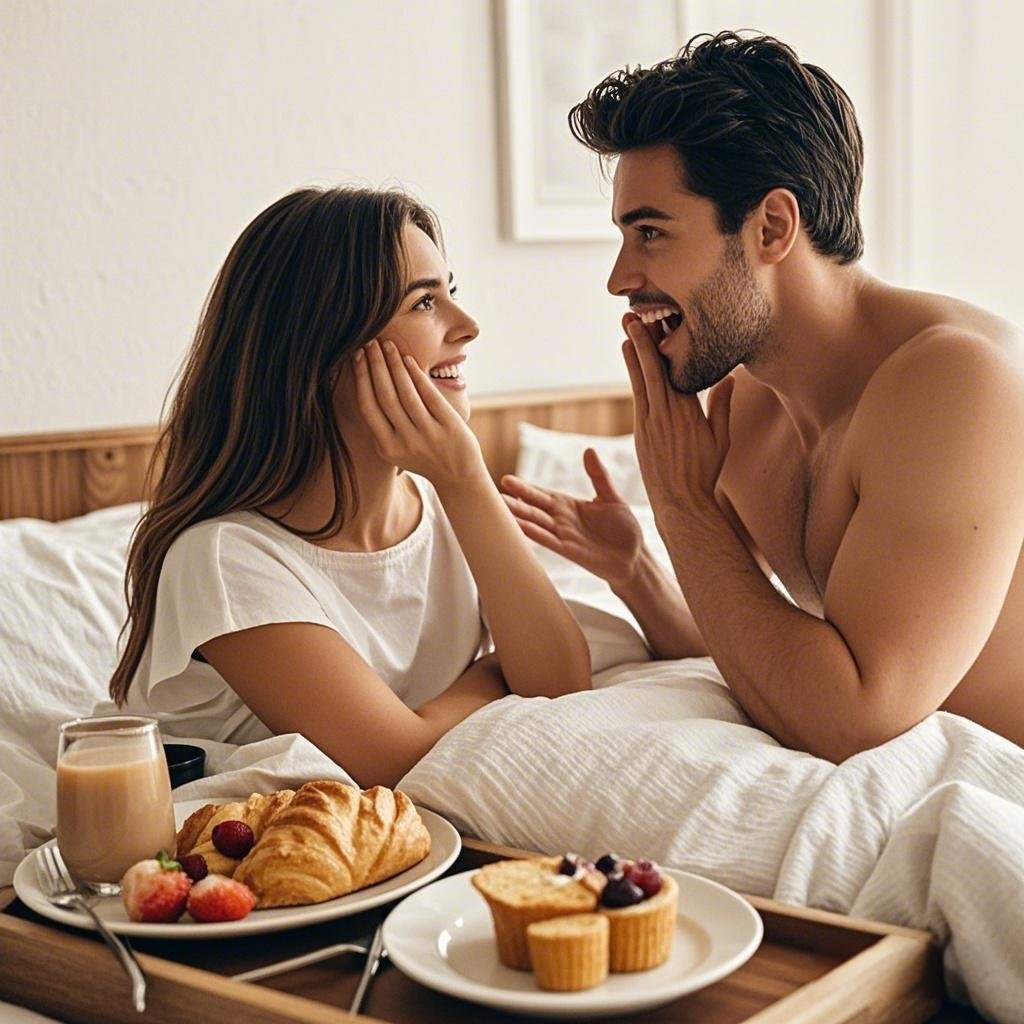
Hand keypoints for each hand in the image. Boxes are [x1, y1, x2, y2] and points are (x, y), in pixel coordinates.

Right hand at [354, 339, 486, 487]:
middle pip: (384, 396)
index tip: (357, 356)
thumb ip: (382, 427)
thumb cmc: (425, 457)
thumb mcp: (397, 450)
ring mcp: (428, 434)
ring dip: (394, 365)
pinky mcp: (448, 426)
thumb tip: (366, 385)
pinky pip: (429, 396)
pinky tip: (408, 359)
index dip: (361, 378)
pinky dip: (417, 375)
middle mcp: (405, 441)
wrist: (459, 477)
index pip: (368, 406)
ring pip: (405, 393)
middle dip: (375, 365)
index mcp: (387, 447)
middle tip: (369, 342)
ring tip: (388, 345)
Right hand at [501, 448, 644, 588]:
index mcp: (568, 506)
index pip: (542, 495)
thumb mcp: (611, 497)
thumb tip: (588, 450)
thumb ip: (598, 476)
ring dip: (519, 516)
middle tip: (494, 490)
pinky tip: (519, 526)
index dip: (525, 488)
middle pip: (534, 507)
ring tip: (499, 507)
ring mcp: (563, 535)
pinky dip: (534, 533)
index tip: (506, 480)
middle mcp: (561, 520)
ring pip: (536, 523)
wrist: (634, 556)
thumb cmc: (623, 528)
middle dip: (516, 499)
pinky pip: (548, 540)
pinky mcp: (569, 550)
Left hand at [622, 313, 732, 512]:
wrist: (680, 503)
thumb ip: (721, 407)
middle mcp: (668, 414)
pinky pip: (637, 394)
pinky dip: (633, 372)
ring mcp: (651, 422)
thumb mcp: (721, 440)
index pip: (679, 370)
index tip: (668, 320)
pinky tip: (628, 354)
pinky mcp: (640, 431)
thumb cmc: (705, 473)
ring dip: (635, 350)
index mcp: (690, 413)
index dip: (672, 345)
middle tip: (637, 313)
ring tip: (627, 325)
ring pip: (642, 378)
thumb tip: (729, 378)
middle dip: (647, 340)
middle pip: (657, 369)